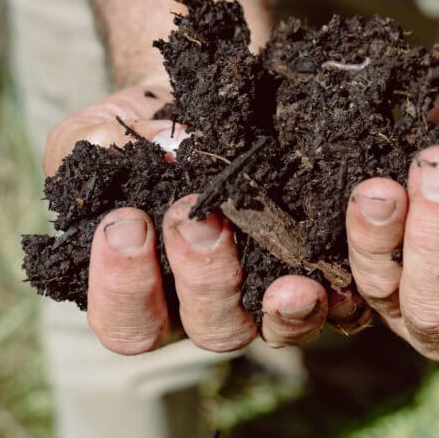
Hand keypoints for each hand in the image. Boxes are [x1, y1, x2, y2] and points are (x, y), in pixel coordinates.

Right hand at [44, 84, 358, 354]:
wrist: (212, 105)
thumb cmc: (147, 132)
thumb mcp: (109, 128)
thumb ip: (94, 143)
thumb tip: (133, 147)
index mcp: (149, 293)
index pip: (127, 322)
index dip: (123, 287)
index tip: (126, 223)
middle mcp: (211, 308)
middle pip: (209, 331)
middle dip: (202, 279)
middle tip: (196, 220)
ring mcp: (270, 301)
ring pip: (276, 330)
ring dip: (283, 308)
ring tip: (289, 279)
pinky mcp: (326, 283)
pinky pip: (342, 308)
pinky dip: (344, 294)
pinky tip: (343, 271)